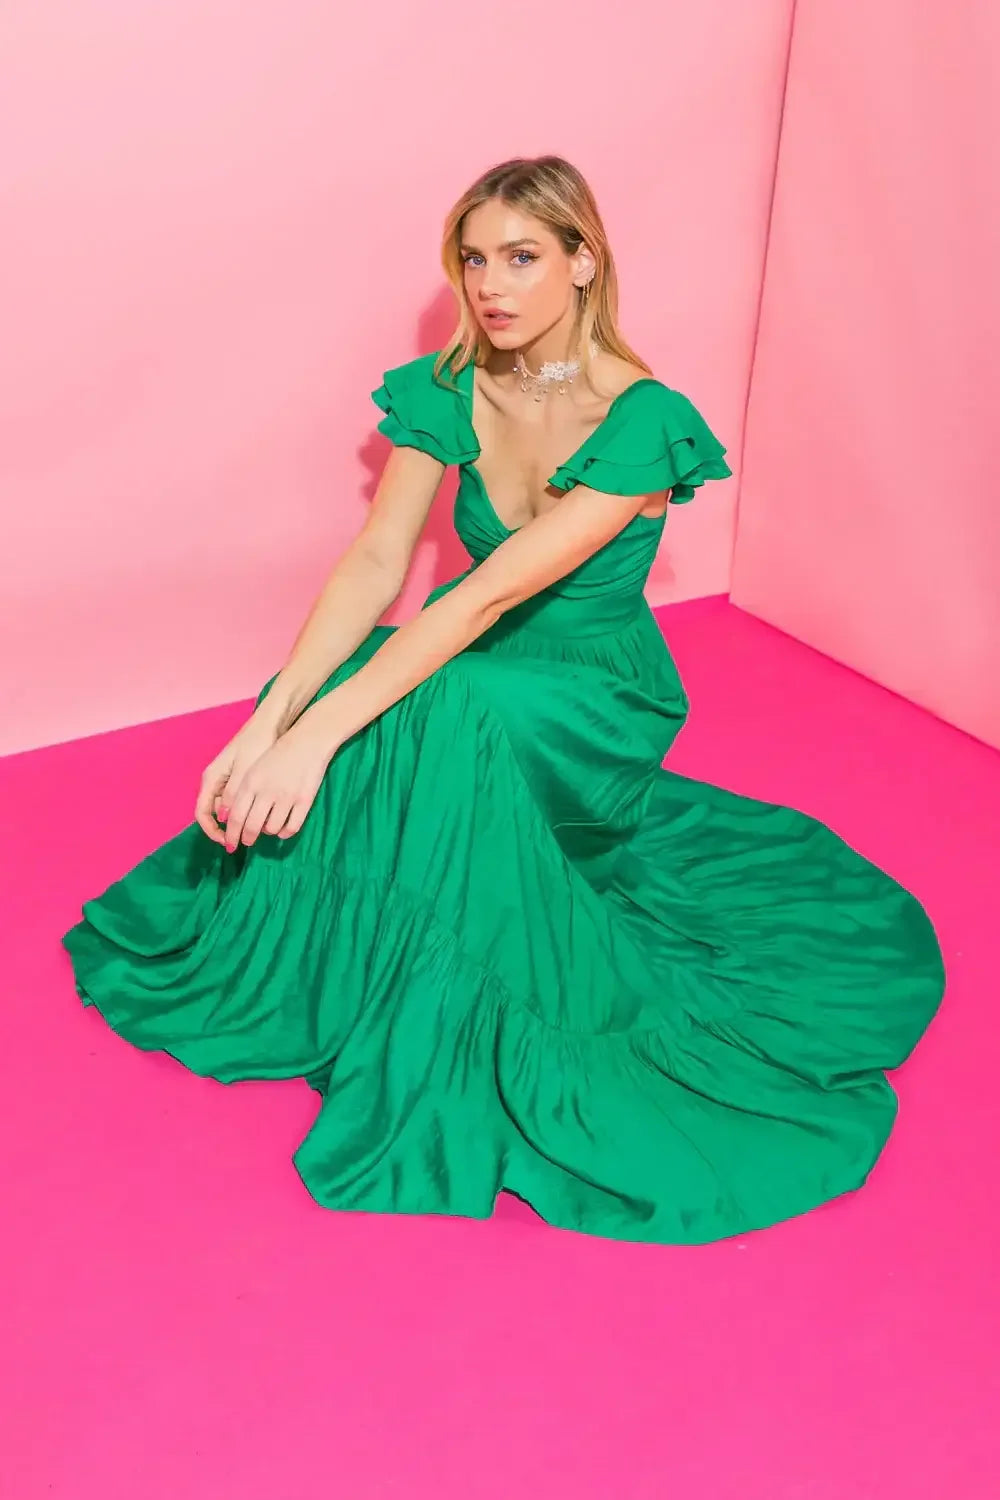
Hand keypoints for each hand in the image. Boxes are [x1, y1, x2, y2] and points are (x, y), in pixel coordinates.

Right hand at [195, 713, 280, 845]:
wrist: (272, 724)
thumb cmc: (257, 744)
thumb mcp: (245, 771)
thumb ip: (234, 794)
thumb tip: (224, 817)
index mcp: (212, 778)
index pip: (202, 813)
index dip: (212, 832)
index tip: (228, 843)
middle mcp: (216, 781)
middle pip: (214, 813)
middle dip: (226, 830)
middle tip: (243, 843)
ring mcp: (227, 779)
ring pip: (227, 808)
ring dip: (237, 822)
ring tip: (253, 833)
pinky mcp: (240, 778)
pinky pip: (238, 801)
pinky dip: (245, 811)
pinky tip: (260, 818)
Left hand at [216, 720, 335, 851]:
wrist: (307, 743)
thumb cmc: (277, 755)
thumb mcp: (253, 770)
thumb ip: (240, 793)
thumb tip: (229, 819)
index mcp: (250, 783)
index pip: (235, 817)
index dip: (232, 834)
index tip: (231, 844)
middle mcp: (266, 792)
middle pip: (252, 826)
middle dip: (247, 838)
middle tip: (247, 842)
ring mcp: (286, 797)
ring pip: (272, 829)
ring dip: (267, 832)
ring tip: (267, 828)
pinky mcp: (304, 801)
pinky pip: (292, 827)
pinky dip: (285, 833)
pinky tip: (283, 830)